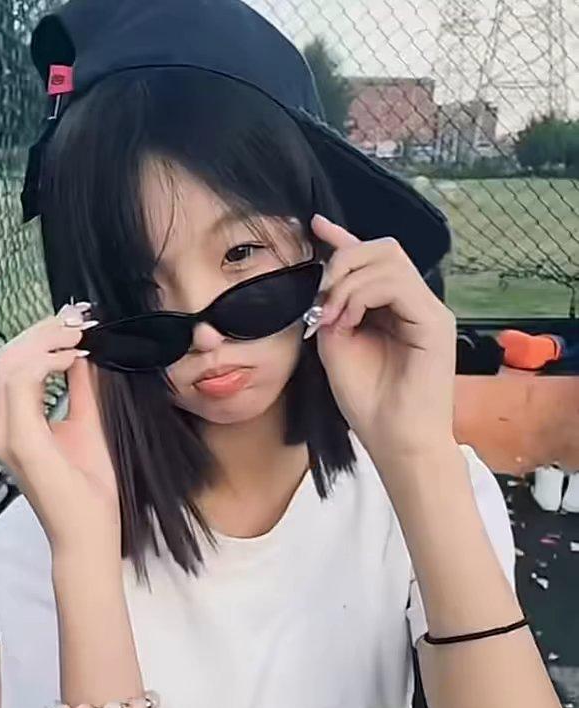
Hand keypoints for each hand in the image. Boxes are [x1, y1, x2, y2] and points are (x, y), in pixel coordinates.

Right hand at [0, 303, 118, 549]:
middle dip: (43, 332)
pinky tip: (73, 359)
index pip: (12, 365)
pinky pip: (21, 383)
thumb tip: (82, 352)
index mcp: (11, 425)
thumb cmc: (89, 486)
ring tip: (79, 336)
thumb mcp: (86, 423)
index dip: (40, 336)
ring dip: (46, 342)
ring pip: (9, 364)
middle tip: (79, 321)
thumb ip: (79, 388)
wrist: (91, 532)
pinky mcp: (20, 440)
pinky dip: (46, 362)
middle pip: (7, 357)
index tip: (76, 322)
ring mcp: (4, 434)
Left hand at [307, 214, 456, 457]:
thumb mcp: (335, 347)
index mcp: (391, 308)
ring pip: (388, 260)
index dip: (343, 238)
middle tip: (321, 297)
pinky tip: (348, 319)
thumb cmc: (368, 401)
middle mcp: (413, 303)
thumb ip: (331, 311)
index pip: (371, 259)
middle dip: (342, 260)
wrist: (394, 440)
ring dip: (348, 281)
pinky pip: (396, 284)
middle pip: (382, 249)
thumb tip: (325, 285)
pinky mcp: (435, 321)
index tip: (314, 224)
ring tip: (332, 315)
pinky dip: (362, 294)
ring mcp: (427, 309)